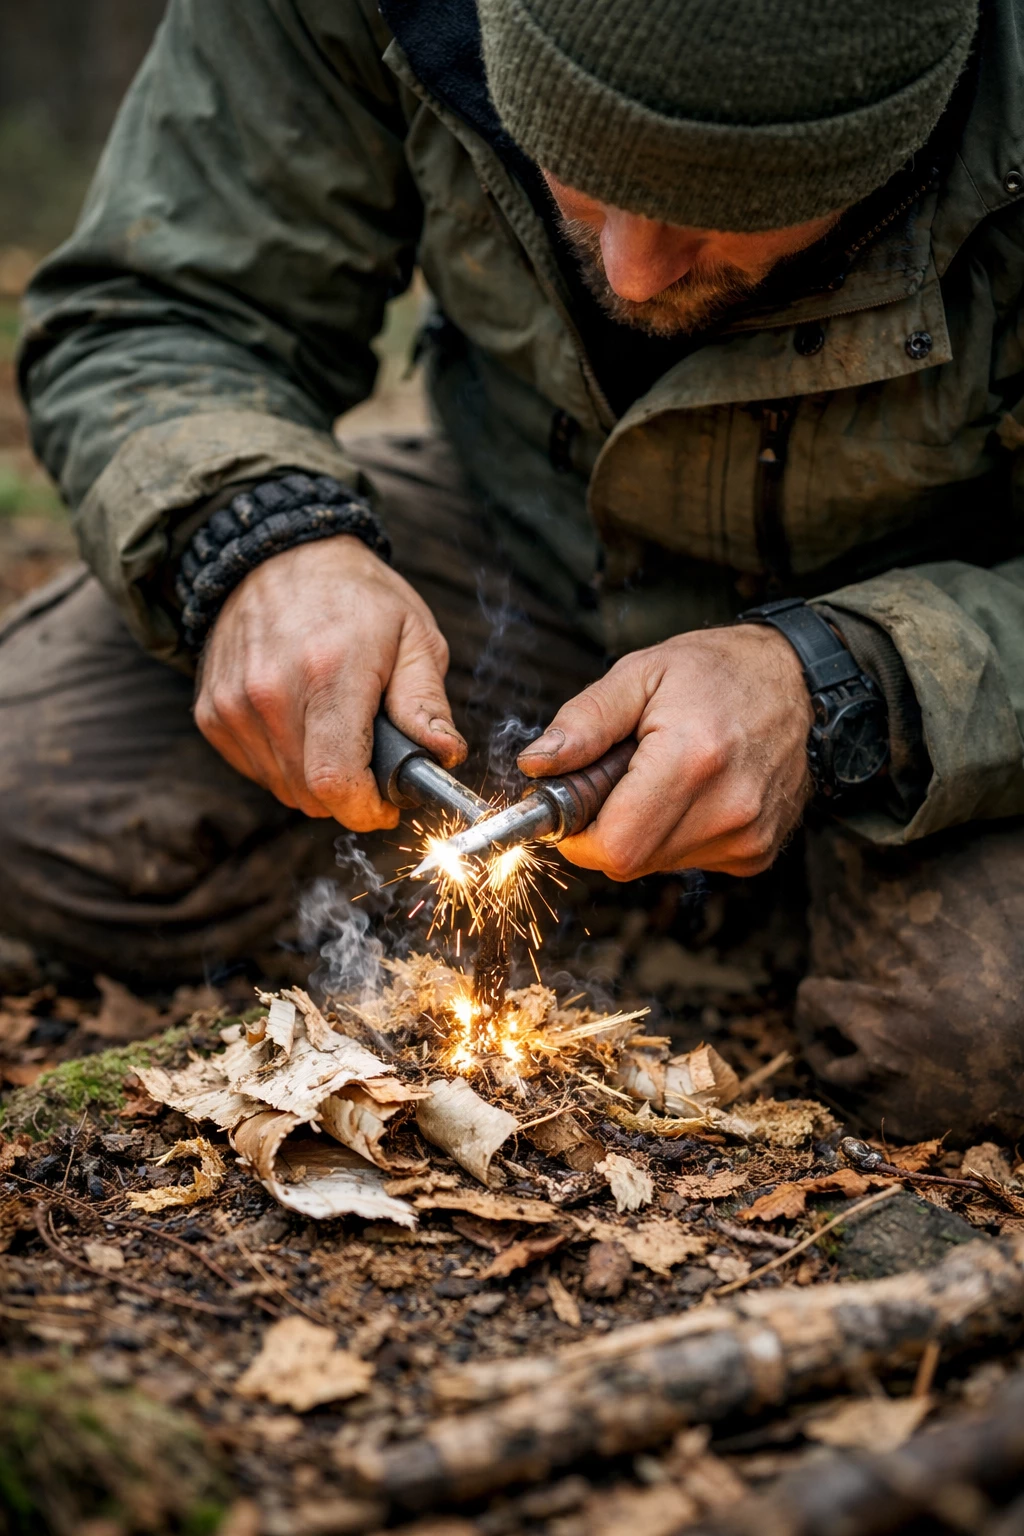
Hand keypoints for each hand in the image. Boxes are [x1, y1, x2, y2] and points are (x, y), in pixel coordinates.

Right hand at [194, 537, 465, 827]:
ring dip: (317, 778)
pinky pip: (256, 769)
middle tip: (371, 758)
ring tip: (337, 731)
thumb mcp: (413, 634)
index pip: (335, 781)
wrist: (277, 554)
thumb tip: (445, 755)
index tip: (387, 803)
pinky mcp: (211, 712)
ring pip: (284, 788)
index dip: (367, 809)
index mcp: (329, 672)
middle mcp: (270, 692)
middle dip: (350, 793)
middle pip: (311, 794)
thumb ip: (427, 702)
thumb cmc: (357, 596)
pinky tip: (301, 721)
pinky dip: (285, 762)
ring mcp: (233, 704)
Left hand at [517, 626, 812, 877]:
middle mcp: (728, 809)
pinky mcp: (758, 851)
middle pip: (630, 860)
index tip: (577, 799)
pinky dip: (678, 833)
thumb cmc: (717, 671)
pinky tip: (696, 791)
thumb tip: (537, 765)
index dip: (579, 833)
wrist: (800, 681)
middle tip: (622, 776)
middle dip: (608, 827)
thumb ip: (584, 722)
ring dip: (644, 830)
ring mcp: (749, 836)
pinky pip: (690, 861)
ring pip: (658, 864)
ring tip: (665, 775)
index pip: (611, 848)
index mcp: (692, 760)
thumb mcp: (640, 673)